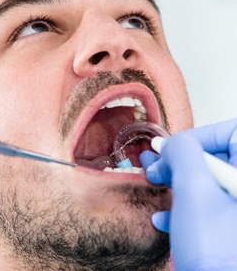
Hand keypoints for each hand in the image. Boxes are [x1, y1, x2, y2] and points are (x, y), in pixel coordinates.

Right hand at [140, 119, 236, 269]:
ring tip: (158, 190)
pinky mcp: (234, 226)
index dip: (197, 136)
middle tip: (158, 171)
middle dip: (182, 163)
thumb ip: (182, 153)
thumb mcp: (193, 192)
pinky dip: (189, 206)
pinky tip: (167, 218)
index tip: (171, 150)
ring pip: (211, 181)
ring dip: (180, 183)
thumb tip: (171, 142)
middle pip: (218, 157)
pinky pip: (214, 204)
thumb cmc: (218, 255)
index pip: (231, 132)